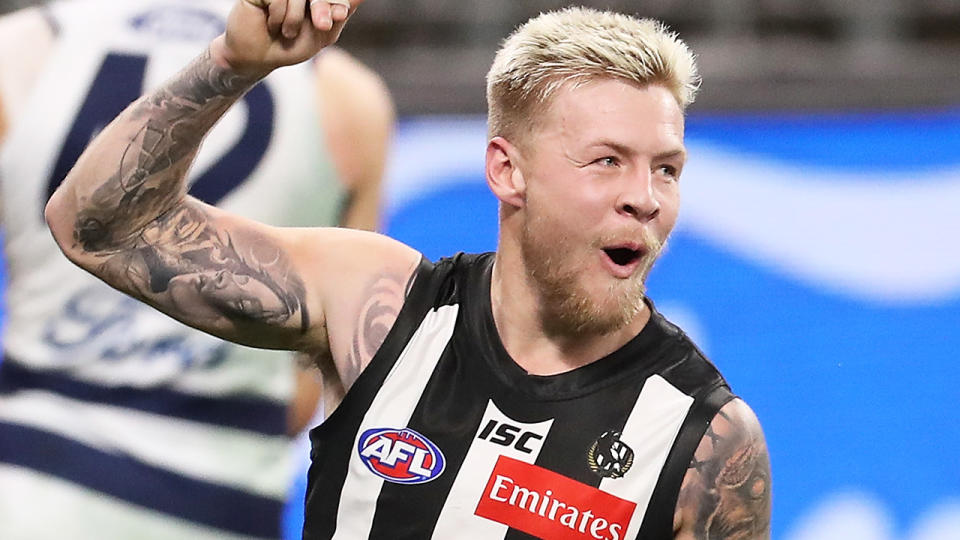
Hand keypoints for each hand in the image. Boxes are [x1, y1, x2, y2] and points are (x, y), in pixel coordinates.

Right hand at [211, 0, 361, 76]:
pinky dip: (278, 18)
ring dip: (294, 21)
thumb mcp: (324, 33)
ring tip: (286, 32)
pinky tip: (270, 24)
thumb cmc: (291, 45)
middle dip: (322, 7)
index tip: (340, 14)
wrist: (258, 57)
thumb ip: (341, 11)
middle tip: (322, 26)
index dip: (338, 2)